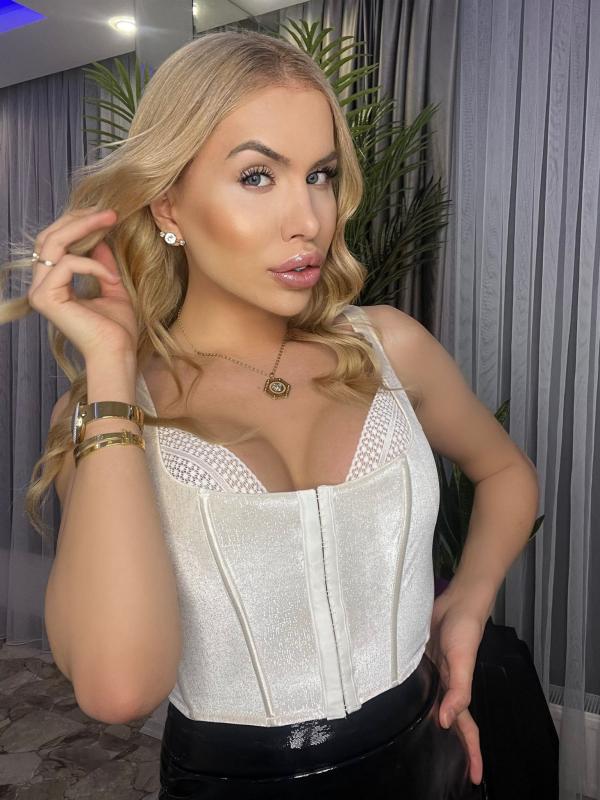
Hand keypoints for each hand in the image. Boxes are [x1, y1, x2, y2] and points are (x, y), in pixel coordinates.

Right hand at [27, 207, 138, 361]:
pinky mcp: (45, 298)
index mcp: (53, 284)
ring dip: (85, 227)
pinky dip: (94, 266)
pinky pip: (68, 264)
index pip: (56, 243)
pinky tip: (113, 281)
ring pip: (54, 243)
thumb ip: (102, 264)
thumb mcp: (112, 286)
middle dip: (79, 219)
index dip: (78, 224)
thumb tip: (99, 239)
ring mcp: (40, 292)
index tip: (107, 215)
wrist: (117, 352)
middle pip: (50, 236)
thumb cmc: (117, 328)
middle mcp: (41, 286)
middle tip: (109, 212)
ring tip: (111, 221)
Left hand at [425, 588, 484, 785]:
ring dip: (424, 726)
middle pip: (446, 724)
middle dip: (447, 748)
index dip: (472, 755)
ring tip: (413, 746)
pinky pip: (413, 686)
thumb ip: (458, 691)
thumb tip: (445, 722)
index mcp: (457, 692)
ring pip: (427, 707)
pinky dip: (408, 700)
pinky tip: (396, 706)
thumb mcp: (462, 662)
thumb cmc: (464, 631)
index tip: (476, 780)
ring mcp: (431, 676)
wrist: (455, 602)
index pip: (466, 730)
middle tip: (437, 771)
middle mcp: (444, 688)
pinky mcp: (417, 662)